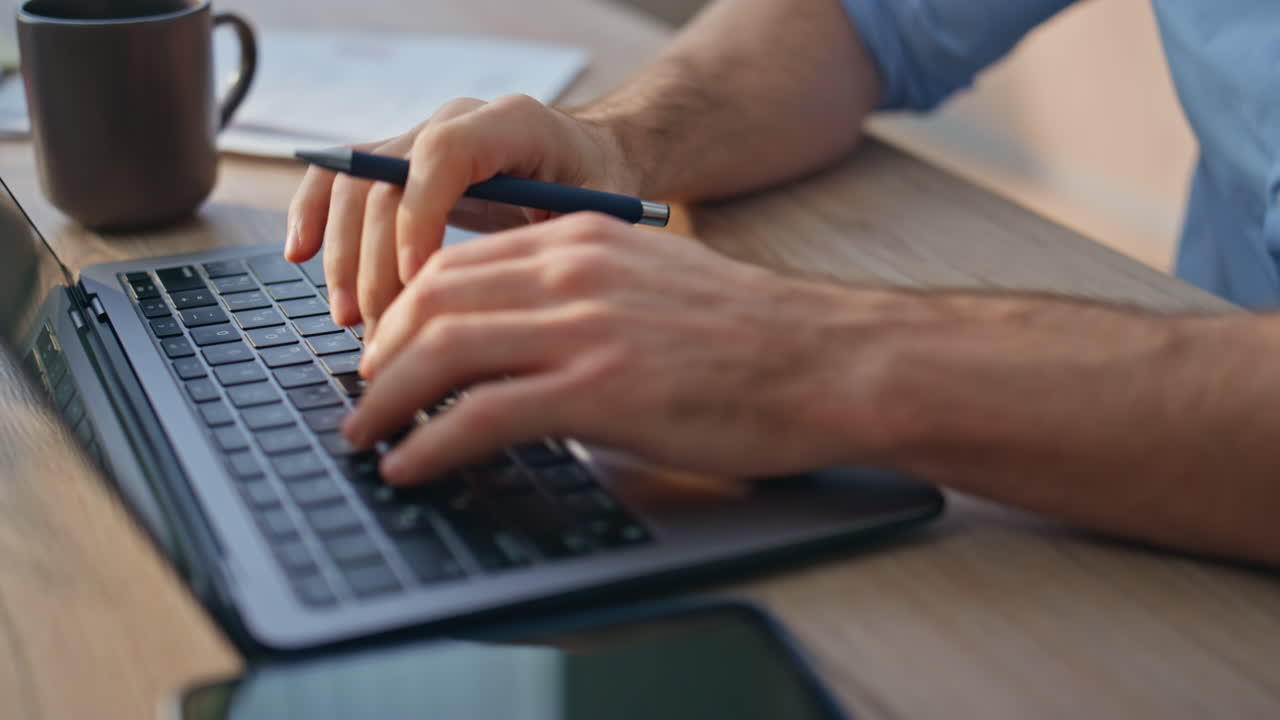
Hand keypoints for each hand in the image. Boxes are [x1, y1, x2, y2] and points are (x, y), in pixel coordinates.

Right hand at [283, 94, 640, 334]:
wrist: (592, 161)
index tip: (419, 284)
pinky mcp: (400, 165)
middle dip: (375, 262)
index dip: (420, 218)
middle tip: (380, 331)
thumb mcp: (600, 220)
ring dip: (344, 256)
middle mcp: (457, 120)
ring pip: (355, 184)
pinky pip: (342, 180)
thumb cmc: (601, 193)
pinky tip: (299, 255)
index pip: (442, 155)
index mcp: (513, 122)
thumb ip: (552, 248)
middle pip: (388, 179)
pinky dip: (314, 215)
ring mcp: (422, 137)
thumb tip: (493, 313)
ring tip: (349, 320)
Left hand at [341, 213, 898, 485]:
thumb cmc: (753, 335)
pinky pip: (480, 415)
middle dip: (379, 354)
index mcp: (583, 240)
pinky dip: (429, 443)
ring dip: (386, 399)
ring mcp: (584, 329)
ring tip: (365, 435)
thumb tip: (527, 335)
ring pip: (441, 352)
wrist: (827, 361)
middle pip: (432, 300)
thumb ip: (586, 291)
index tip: (387, 350)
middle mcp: (573, 272)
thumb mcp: (656, 280)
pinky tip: (411, 465)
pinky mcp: (598, 390)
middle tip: (363, 395)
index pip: (457, 263)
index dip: (404, 310)